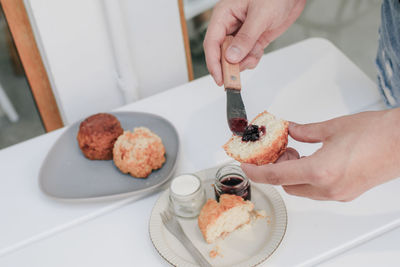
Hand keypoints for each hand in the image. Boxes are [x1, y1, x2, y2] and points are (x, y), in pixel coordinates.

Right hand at [203, 0, 305, 85]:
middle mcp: (230, 24)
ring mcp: (242, 33)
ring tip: (254, 55)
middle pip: (221, 52)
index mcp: (224, 14)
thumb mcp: (260, 15)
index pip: (212, 42)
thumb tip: (232, 57)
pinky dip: (252, 58)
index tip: (219, 78)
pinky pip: (247, 55)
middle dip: (230, 65)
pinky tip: (258, 51)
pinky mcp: (253, 38)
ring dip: (244, 61)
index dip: (213, 62)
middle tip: (235, 77)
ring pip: (234, 57)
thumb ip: (246, 38)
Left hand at [241, 109, 399, 200]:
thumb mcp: (333, 127)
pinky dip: (307, 177)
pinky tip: (311, 159)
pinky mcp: (347, 193)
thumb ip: (305, 131)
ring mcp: (338, 193)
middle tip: (279, 150)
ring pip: (301, 189)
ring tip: (296, 151)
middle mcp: (328, 188)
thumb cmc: (377, 133)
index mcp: (320, 171)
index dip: (256, 173)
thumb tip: (291, 129)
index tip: (246, 167)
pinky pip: (317, 190)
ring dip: (292, 173)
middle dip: (276, 169)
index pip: (276, 176)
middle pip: (287, 185)